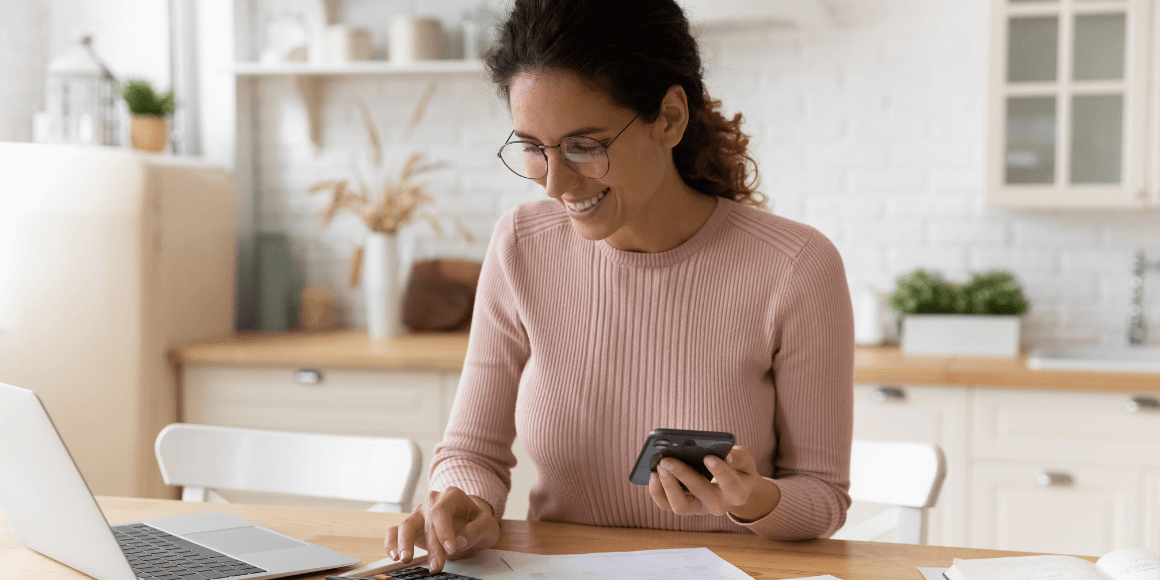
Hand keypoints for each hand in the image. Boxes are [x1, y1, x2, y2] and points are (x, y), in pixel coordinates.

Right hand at [384, 486, 500, 572]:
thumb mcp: (487, 525)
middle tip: (437, 566)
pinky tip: (395, 555)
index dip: (444, 531)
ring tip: (406, 560)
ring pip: (406, 525)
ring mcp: (419, 513)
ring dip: (405, 544)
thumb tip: (460, 540)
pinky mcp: (411, 526)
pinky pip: (394, 531)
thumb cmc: (477, 521)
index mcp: (451, 496)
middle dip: (432, 546)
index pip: (442, 511)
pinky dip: (392, 543)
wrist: (470, 521)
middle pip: (427, 522)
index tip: (451, 549)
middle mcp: (432, 502)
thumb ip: (476, 530)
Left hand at [647, 445, 777, 520]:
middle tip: (667, 459)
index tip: (708, 457)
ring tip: (659, 466)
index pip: (730, 484)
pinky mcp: (683, 507)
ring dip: (667, 486)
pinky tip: (653, 473)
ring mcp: (699, 508)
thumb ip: (736, 456)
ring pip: (680, 506)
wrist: (732, 486)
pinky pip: (666, 504)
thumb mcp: (743, 459)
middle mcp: (718, 504)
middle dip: (683, 474)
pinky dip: (657, 490)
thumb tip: (721, 454)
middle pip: (700, 493)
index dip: (720, 471)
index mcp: (737, 492)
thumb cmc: (736, 467)